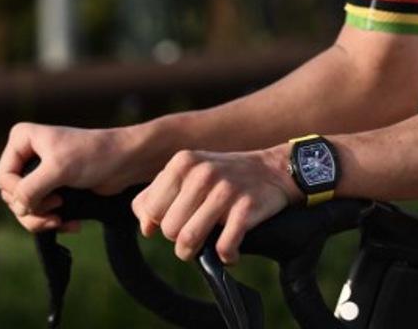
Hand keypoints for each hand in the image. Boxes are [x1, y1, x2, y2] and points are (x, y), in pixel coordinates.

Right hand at [0, 122, 139, 231]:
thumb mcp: (58, 169)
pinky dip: (53, 222)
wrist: (126, 161)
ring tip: (61, 221)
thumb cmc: (94, 155)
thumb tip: (17, 209)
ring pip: (25, 208)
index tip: (46, 196)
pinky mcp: (54, 188)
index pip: (4, 179)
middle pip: (12, 197)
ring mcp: (40, 173)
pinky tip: (72, 224)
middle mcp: (28, 154)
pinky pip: (41, 212)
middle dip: (32, 209)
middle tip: (56, 209)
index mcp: (22, 140)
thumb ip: (31, 188)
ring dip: (41, 220)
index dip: (20, 194)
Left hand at [132, 147, 298, 263]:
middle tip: (197, 230)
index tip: (180, 218)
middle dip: (180, 237)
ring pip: (188, 240)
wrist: (272, 170)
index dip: (162, 221)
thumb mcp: (188, 173)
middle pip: (169, 229)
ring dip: (196, 252)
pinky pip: (224, 247)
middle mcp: (202, 172)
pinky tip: (231, 250)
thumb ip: (156, 195)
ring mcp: (225, 189)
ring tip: (207, 246)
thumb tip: (145, 229)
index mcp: (182, 162)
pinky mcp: (247, 207)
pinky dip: (227, 256)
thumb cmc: (222, 176)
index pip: (151, 210)